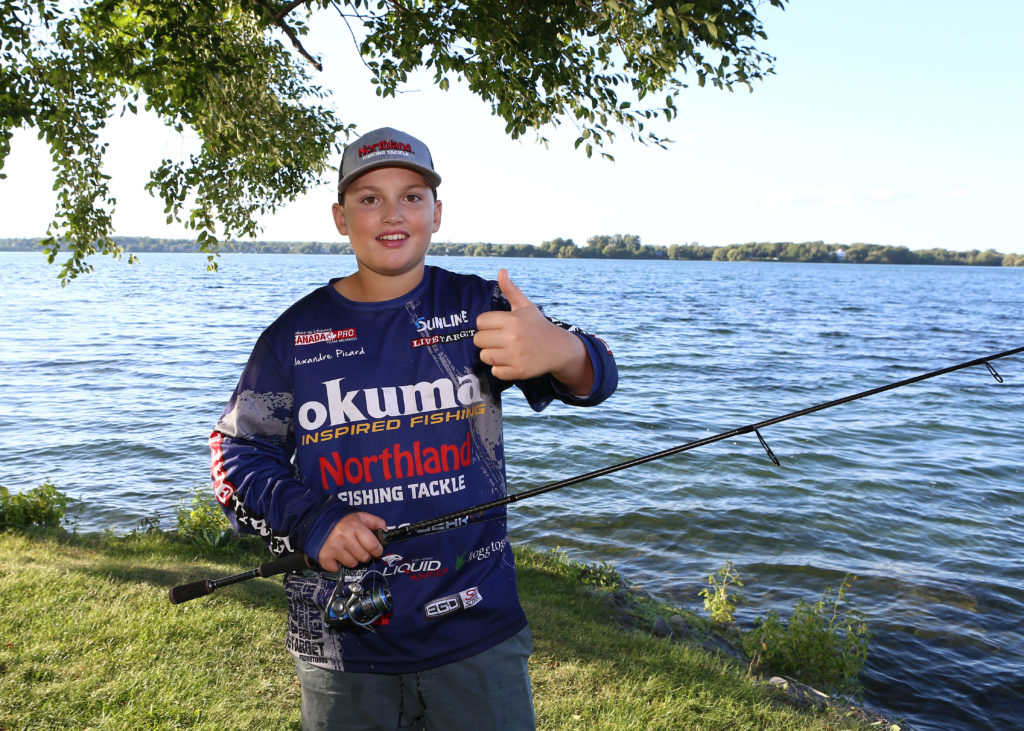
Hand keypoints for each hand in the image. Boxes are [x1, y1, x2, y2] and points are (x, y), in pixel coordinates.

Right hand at [317, 512, 385, 570]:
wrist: (318, 521)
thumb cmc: (343, 521)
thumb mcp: (361, 516)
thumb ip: (376, 522)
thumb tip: (385, 533)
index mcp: (354, 526)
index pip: (373, 546)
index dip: (377, 550)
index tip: (375, 550)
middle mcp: (344, 537)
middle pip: (364, 557)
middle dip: (364, 554)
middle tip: (358, 548)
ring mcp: (333, 547)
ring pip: (352, 564)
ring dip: (351, 559)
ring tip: (347, 550)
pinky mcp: (324, 556)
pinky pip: (337, 569)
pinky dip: (337, 565)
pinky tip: (336, 556)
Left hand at [474, 269, 592, 392]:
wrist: (559, 348)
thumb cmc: (538, 325)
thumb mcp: (526, 306)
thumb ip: (511, 290)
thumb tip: (501, 271)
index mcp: (512, 320)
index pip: (481, 322)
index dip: (487, 324)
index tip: (497, 326)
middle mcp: (513, 337)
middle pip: (479, 340)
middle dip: (487, 340)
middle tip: (500, 339)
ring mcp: (515, 355)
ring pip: (484, 356)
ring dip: (491, 354)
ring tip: (504, 350)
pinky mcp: (518, 371)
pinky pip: (495, 371)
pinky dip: (500, 369)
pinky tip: (510, 361)